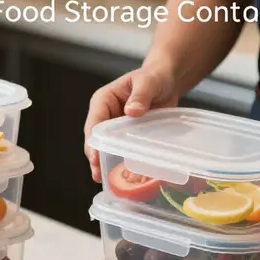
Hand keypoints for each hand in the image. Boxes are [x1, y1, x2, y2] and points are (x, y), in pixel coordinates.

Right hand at [84, 66, 178, 181]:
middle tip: (99, 175)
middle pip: (96, 140)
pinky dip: (122, 163)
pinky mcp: (126, 136)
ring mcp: (115, 128)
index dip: (92, 141)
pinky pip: (121, 150)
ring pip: (106, 148)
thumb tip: (132, 110)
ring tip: (110, 182)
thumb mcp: (148, 82)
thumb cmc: (154, 77)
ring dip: (107, 164)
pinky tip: (126, 177)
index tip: (95, 157)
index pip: (93, 123)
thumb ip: (141, 95)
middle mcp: (105, 115)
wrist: (166, 82)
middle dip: (96, 158)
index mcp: (103, 101)